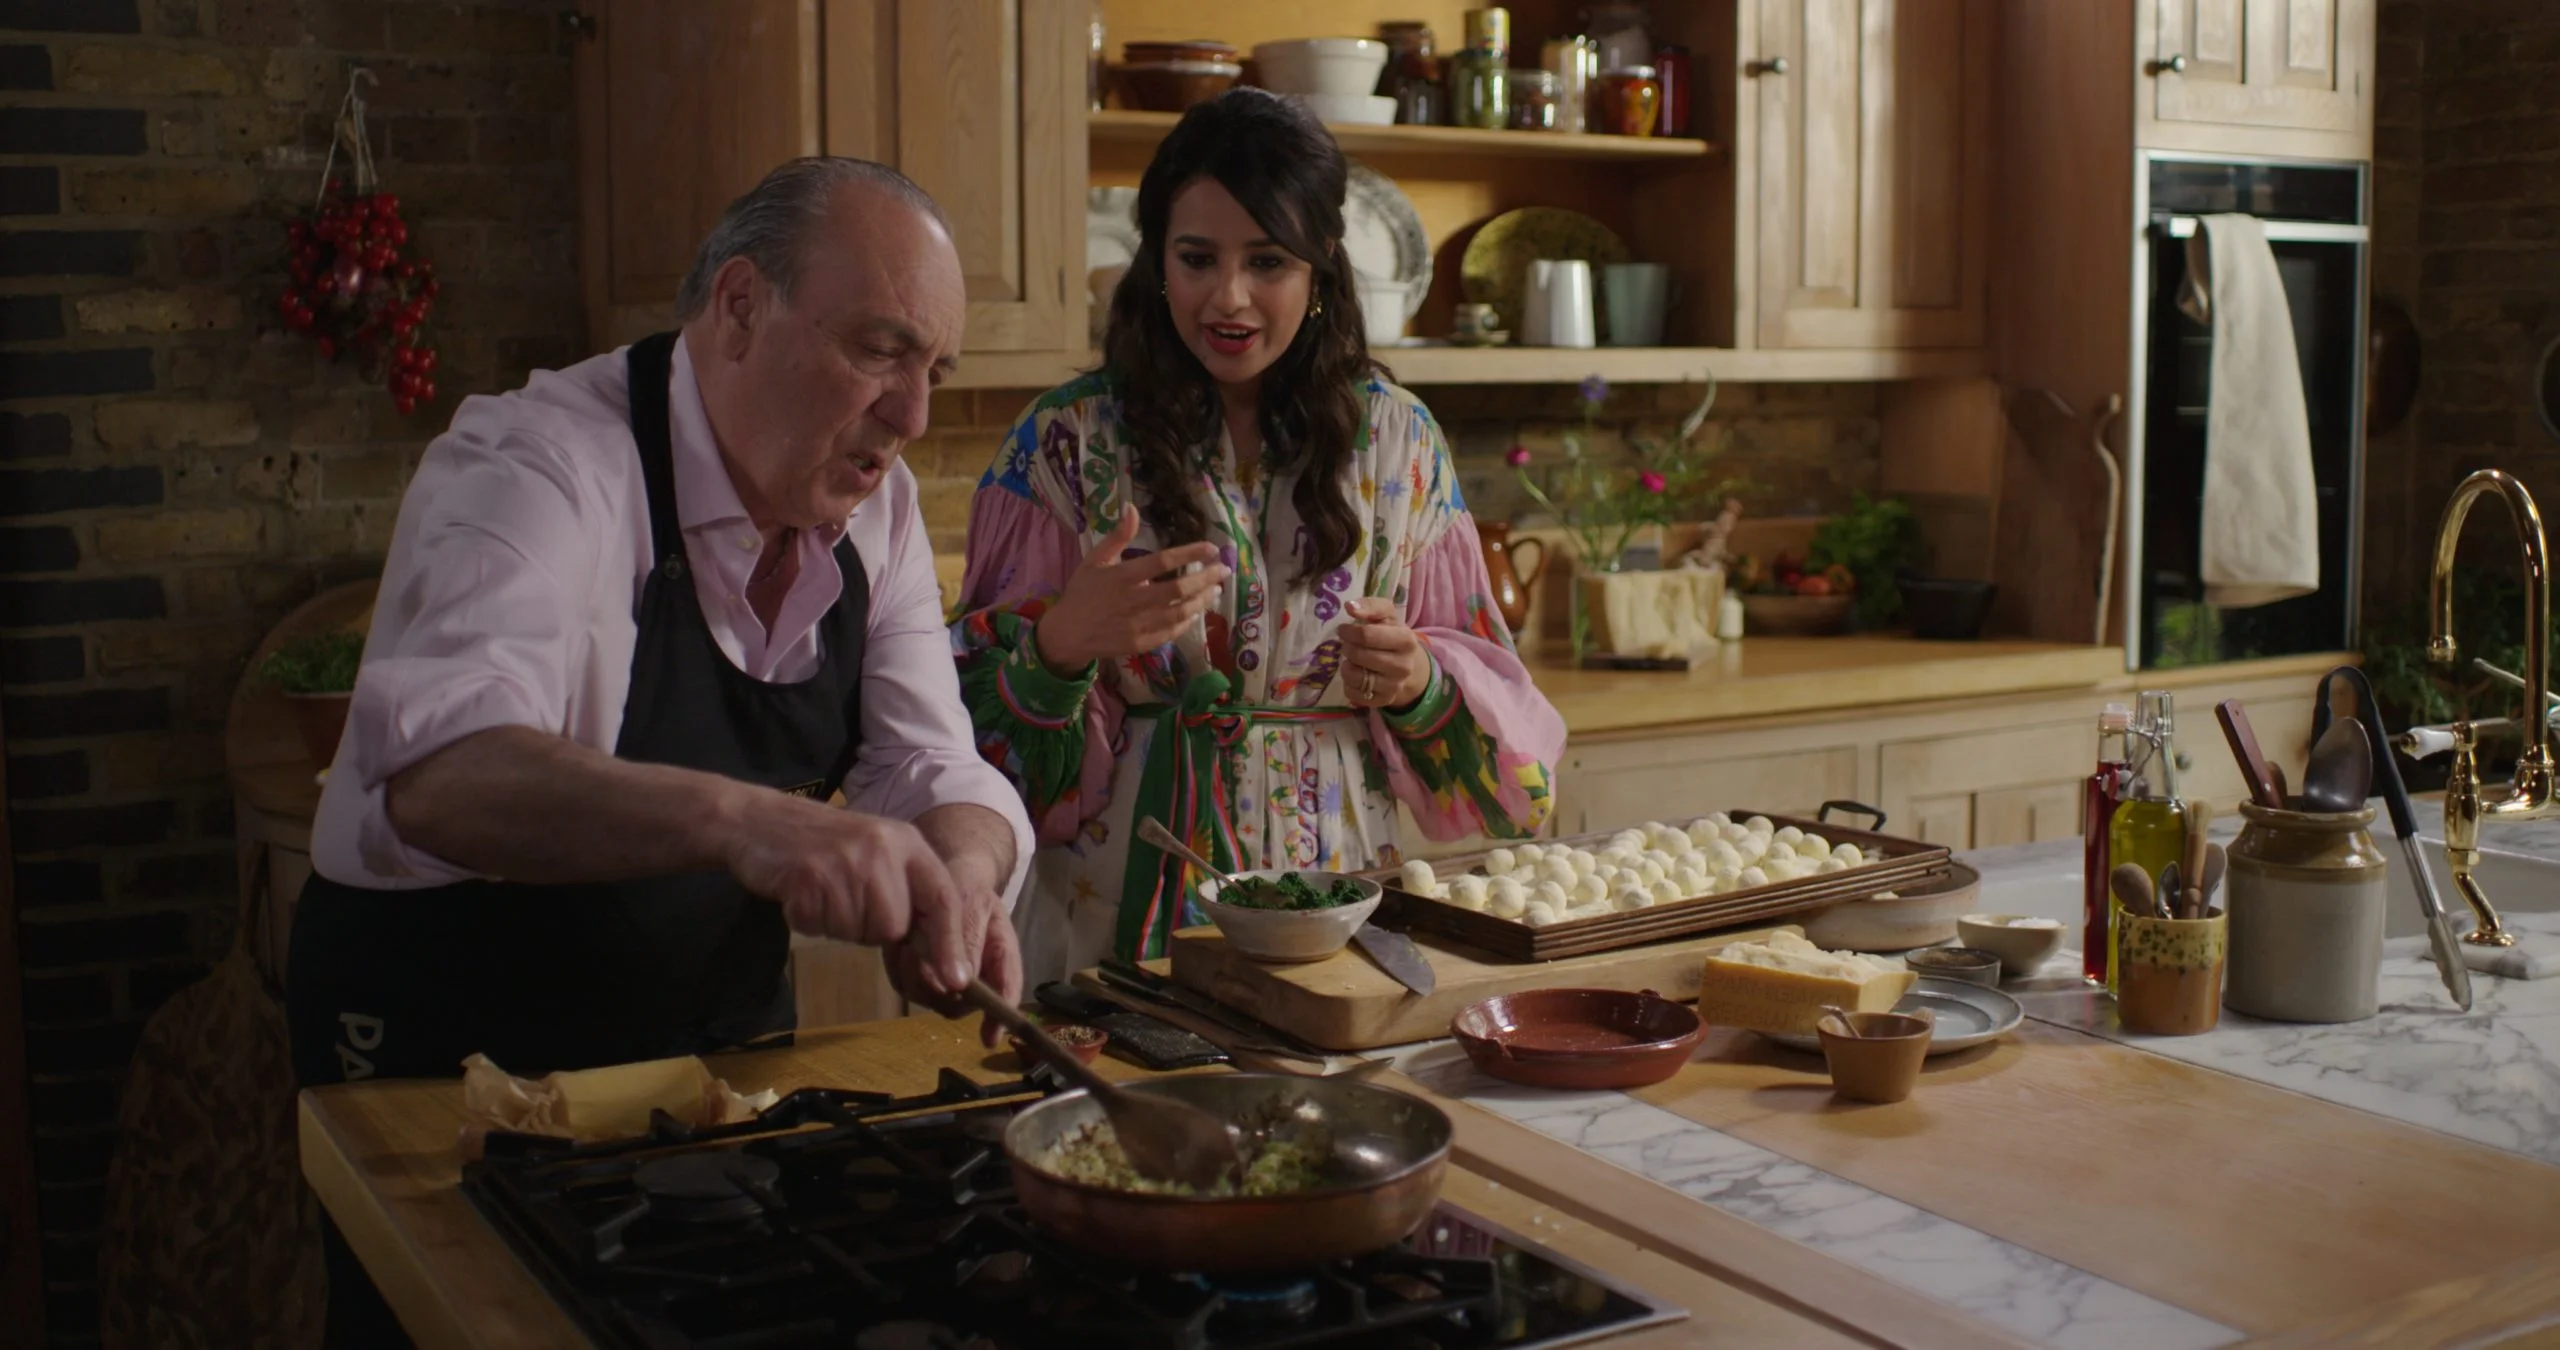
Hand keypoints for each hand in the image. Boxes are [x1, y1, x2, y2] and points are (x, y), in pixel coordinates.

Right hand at [724, 797, 994, 992]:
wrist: (758, 819)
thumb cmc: (825, 845)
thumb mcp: (878, 852)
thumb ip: (909, 891)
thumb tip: (939, 951)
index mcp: (906, 842)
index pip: (943, 899)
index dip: (950, 943)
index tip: (958, 980)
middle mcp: (881, 848)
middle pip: (894, 927)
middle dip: (870, 926)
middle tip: (844, 894)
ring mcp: (844, 861)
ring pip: (857, 931)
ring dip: (838, 923)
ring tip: (822, 888)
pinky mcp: (808, 877)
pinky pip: (821, 927)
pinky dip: (810, 919)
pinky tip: (802, 891)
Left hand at [886, 853, 1022, 1046]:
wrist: (941, 877)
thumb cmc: (966, 888)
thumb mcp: (972, 904)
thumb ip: (968, 942)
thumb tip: (964, 983)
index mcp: (1001, 956)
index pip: (1007, 993)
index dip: (1000, 1018)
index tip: (989, 1038)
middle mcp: (979, 974)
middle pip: (965, 1004)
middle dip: (944, 990)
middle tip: (921, 960)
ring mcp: (949, 978)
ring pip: (936, 1000)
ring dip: (919, 979)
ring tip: (907, 946)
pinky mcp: (922, 978)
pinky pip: (911, 990)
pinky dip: (902, 973)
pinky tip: (900, 948)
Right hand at [1033, 504, 1227, 673]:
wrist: (1067, 633)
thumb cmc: (1082, 592)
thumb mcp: (1094, 560)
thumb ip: (1117, 536)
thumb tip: (1132, 507)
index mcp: (1122, 576)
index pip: (1162, 561)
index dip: (1190, 553)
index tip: (1212, 548)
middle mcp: (1133, 600)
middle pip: (1178, 588)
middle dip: (1206, 578)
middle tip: (1224, 570)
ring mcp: (1138, 625)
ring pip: (1180, 611)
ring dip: (1202, 600)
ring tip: (1216, 589)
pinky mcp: (1141, 644)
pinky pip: (1171, 631)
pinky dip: (1188, 621)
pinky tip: (1197, 611)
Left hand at [1340, 597, 1433, 709]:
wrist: (1410, 666)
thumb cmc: (1393, 636)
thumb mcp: (1387, 615)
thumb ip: (1370, 606)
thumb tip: (1350, 607)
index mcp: (1406, 640)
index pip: (1367, 635)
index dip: (1349, 631)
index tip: (1344, 630)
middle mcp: (1403, 666)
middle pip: (1358, 655)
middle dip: (1347, 647)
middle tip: (1348, 645)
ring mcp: (1394, 686)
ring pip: (1354, 676)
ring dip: (1346, 665)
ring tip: (1352, 659)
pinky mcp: (1383, 701)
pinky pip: (1353, 694)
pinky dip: (1348, 684)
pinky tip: (1356, 675)